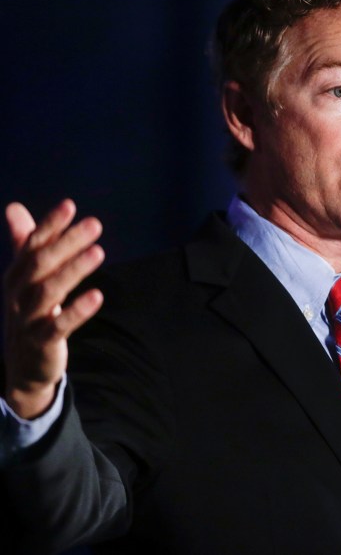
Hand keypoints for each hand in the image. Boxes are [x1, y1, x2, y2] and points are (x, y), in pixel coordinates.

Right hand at [3, 200, 104, 418]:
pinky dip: (77, 311)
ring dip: (73, 270)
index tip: (70, 205)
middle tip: (95, 224)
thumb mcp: (27, 277)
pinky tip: (97, 297)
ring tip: (98, 252)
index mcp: (16, 274)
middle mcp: (18, 293)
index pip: (31, 244)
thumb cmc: (31, 311)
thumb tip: (14, 207)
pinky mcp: (42, 341)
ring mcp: (28, 318)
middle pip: (41, 263)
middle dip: (67, 242)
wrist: (23, 364)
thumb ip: (25, 243)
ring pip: (49, 291)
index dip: (50, 225)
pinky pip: (58, 325)